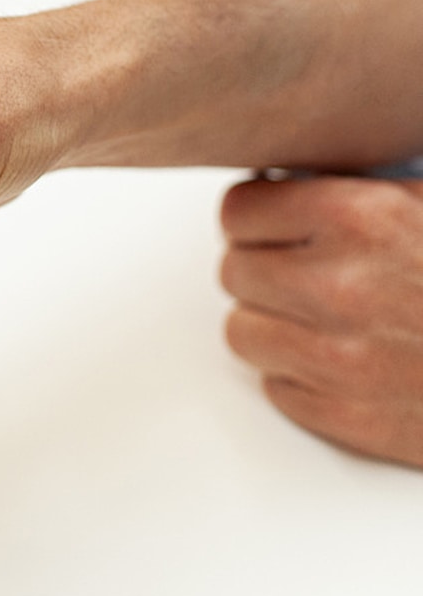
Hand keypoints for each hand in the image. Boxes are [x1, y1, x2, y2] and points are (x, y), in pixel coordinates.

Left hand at [220, 175, 422, 466]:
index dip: (257, 218)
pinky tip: (346, 360)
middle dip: (264, 269)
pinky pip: (277, 387)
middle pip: (234, 271)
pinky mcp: (346, 417)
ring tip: (323, 318)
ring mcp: (337, 358)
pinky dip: (300, 376)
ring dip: (274, 324)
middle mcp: (337, 286)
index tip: (271, 224)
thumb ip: (360, 191)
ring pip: (242, 332)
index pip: (240, 210)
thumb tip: (286, 179)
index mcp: (359, 217)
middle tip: (302, 272)